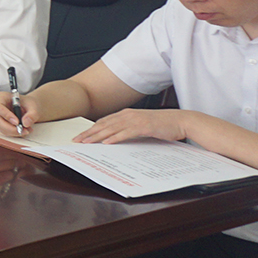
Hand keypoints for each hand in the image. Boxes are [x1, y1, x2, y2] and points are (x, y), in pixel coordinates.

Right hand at [0, 90, 37, 136]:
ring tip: (26, 131)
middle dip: (10, 128)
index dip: (6, 115)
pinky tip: (24, 131)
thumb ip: (32, 114)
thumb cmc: (28, 104)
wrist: (28, 108)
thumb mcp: (33, 106)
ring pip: (1, 128)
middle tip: (22, 130)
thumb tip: (26, 123)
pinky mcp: (0, 124)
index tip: (17, 122)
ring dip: (14, 132)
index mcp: (1, 97)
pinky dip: (15, 133)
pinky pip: (5, 131)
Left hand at [74, 108, 192, 144]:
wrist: (181, 121)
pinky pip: (126, 133)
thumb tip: (114, 138)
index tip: (80, 136)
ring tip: (86, 142)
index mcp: (126, 114)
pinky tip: (107, 143)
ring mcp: (136, 120)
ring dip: (97, 136)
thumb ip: (127, 129)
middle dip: (88, 133)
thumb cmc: (162, 125)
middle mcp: (128, 115)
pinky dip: (115, 138)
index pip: (103, 122)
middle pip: (103, 125)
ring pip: (111, 128)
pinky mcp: (144, 126)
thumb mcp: (141, 125)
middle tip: (76, 140)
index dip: (90, 129)